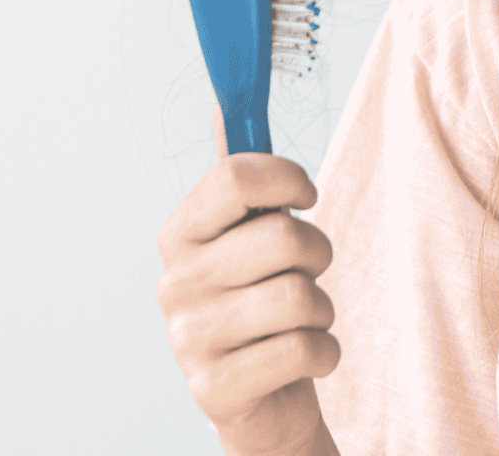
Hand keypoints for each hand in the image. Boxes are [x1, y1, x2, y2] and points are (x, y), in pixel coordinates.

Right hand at [155, 106, 340, 455]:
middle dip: (318, 253)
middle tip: (308, 271)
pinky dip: (324, 353)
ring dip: (323, 310)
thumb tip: (225, 103)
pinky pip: (302, 350)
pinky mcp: (216, 389)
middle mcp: (174, 283)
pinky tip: (304, 358)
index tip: (307, 196)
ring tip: (304, 319)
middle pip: (283, 237)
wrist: (261, 395)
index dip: (288, 179)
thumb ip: (239, 177)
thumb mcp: (246, 235)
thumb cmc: (260, 300)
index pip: (235, 177)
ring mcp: (189, 339)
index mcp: (180, 233)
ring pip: (299, 296)